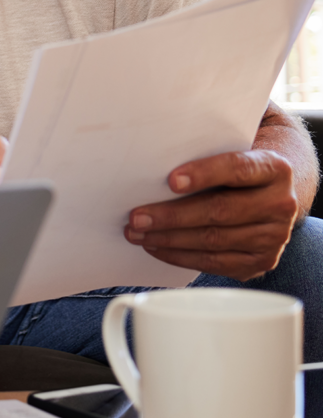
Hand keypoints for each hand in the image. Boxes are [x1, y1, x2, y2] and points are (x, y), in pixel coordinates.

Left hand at [124, 149, 297, 280]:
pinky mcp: (261, 261)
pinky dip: (180, 256)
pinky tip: (156, 247)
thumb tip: (152, 167)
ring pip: (214, 240)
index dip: (204, 174)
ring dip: (169, 238)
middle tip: (137, 217)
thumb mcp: (229, 154)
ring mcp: (274, 237)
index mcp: (274, 169)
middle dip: (172, 216)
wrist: (269, 195)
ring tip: (137, 233)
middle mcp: (280, 204)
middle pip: (221, 211)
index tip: (171, 180)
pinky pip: (215, 262)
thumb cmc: (236, 172)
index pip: (238, 169)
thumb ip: (203, 157)